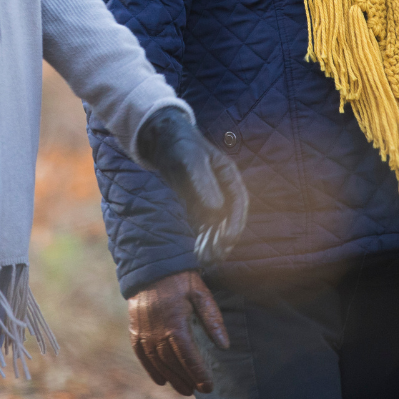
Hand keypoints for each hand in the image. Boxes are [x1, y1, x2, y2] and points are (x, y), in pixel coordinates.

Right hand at [126, 270, 228, 396]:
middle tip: (197, 391)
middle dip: (186, 379)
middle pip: (172, 362)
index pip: (187, 355)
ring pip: (157, 362)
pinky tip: (161, 380)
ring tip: (184, 389)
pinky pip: (142, 355)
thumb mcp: (201, 294)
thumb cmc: (181, 280)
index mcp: (175, 322)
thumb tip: (224, 345)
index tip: (208, 387)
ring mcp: (143, 332)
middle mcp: (156, 331)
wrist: (151, 266)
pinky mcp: (135, 330)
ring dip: (171, 378)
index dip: (198, 373)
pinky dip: (151, 369)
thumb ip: (212, 320)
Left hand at [135, 110, 249, 265]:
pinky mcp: (195, 200)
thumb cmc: (179, 145)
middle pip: (229, 216)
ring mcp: (209, 194)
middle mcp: (222, 186)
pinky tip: (197, 251)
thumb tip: (217, 210)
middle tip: (216, 257)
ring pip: (216, 222)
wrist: (160, 138)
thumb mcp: (191, 161)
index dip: (235, 223)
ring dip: (213, 241)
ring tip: (206, 259)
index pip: (238, 203)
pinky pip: (202, 222)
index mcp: (228, 174)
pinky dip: (202, 236)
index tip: (229, 241)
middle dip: (224, 238)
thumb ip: (203, 184)